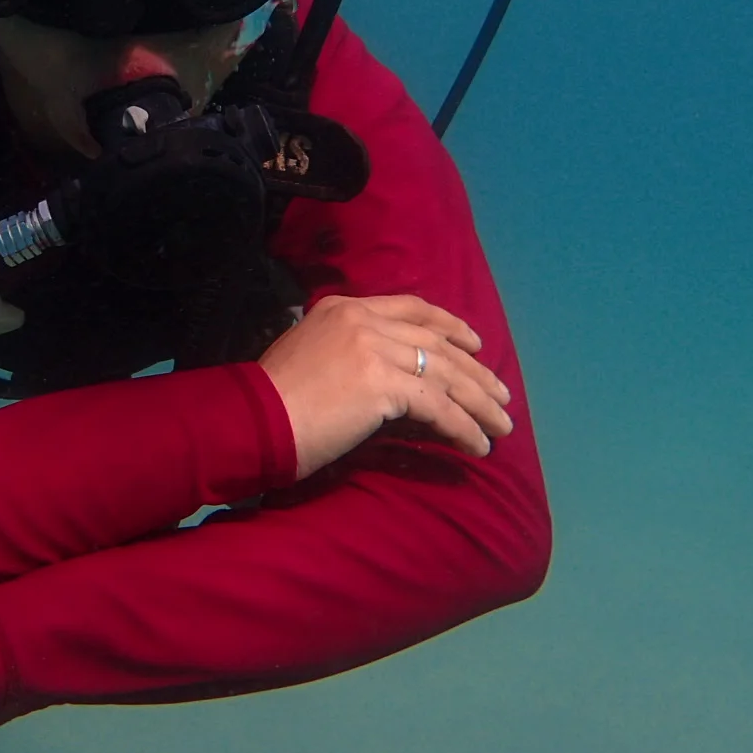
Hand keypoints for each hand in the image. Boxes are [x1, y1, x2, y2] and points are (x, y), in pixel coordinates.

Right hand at [258, 294, 514, 476]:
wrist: (251, 420)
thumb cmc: (271, 400)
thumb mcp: (306, 353)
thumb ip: (342, 349)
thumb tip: (375, 373)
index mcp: (344, 308)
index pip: (411, 308)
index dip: (449, 325)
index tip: (474, 344)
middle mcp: (363, 320)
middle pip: (437, 343)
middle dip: (476, 371)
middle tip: (501, 395)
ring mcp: (375, 349)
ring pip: (446, 374)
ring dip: (480, 403)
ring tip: (502, 426)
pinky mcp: (384, 384)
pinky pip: (438, 407)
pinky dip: (463, 426)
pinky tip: (478, 444)